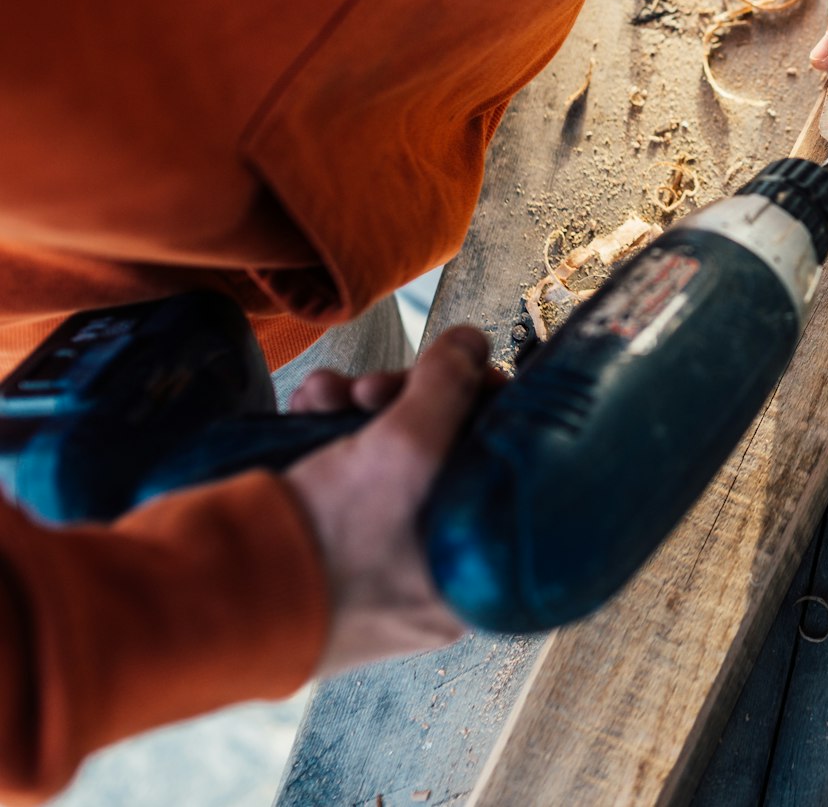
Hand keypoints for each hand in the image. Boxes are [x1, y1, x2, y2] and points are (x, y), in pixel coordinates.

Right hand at [284, 325, 491, 674]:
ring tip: (324, 392)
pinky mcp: (323, 549)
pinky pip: (342, 479)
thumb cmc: (325, 544)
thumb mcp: (404, 453)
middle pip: (444, 459)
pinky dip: (324, 434)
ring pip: (386, 461)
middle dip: (404, 403)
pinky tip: (305, 406)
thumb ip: (447, 390)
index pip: (504, 474)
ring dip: (357, 409)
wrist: (208, 600)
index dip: (485, 413)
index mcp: (474, 575)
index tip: (462, 376)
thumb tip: (471, 342)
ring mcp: (375, 565)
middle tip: (372, 387)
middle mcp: (433, 576)